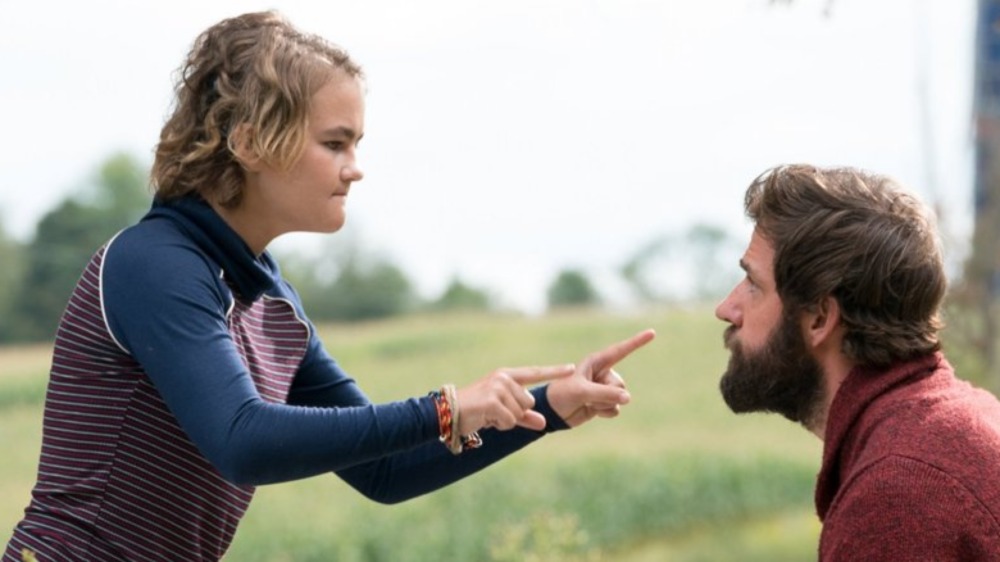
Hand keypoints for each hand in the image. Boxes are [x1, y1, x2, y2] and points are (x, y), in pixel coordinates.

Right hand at [456, 364, 574, 434]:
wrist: (449, 412)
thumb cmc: (476, 411)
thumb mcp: (503, 412)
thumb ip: (524, 416)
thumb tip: (544, 423)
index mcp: (507, 376)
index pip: (535, 372)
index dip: (555, 371)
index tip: (572, 369)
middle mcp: (503, 378)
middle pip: (529, 402)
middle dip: (516, 413)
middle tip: (495, 412)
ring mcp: (498, 387)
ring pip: (519, 412)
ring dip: (506, 420)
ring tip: (489, 414)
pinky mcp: (492, 400)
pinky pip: (510, 420)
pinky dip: (500, 425)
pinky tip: (486, 419)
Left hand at [547, 329, 655, 426]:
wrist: (553, 413)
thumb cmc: (562, 395)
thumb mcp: (582, 392)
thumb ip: (605, 394)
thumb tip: (628, 398)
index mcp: (596, 362)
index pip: (621, 350)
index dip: (637, 342)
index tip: (652, 332)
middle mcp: (603, 373)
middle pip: (620, 385)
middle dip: (606, 394)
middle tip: (587, 396)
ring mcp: (604, 388)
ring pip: (620, 398)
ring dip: (603, 405)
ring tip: (586, 402)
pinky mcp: (604, 402)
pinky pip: (616, 408)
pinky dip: (604, 412)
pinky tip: (591, 410)